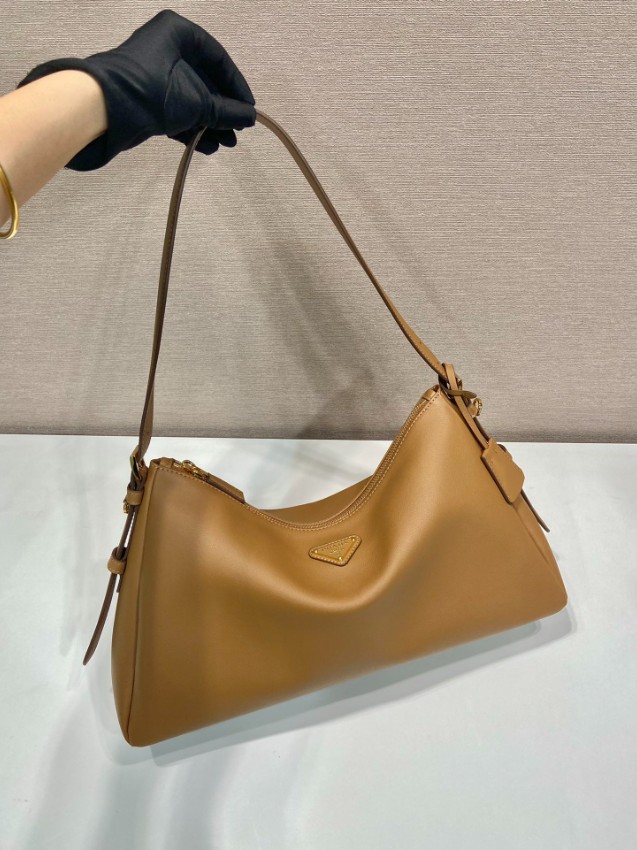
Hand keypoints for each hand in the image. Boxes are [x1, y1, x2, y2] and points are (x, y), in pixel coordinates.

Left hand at [16, 9, 255, 170]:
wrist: (105, 110)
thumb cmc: (153, 91)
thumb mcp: (196, 101)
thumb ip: (226, 111)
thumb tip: (250, 118)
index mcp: (178, 33)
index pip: (217, 58)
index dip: (236, 86)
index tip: (248, 110)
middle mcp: (167, 47)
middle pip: (205, 81)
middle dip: (222, 111)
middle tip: (236, 133)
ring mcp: (156, 73)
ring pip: (191, 98)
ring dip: (209, 123)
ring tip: (224, 144)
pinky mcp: (147, 97)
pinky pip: (177, 110)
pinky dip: (191, 127)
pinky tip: (206, 146)